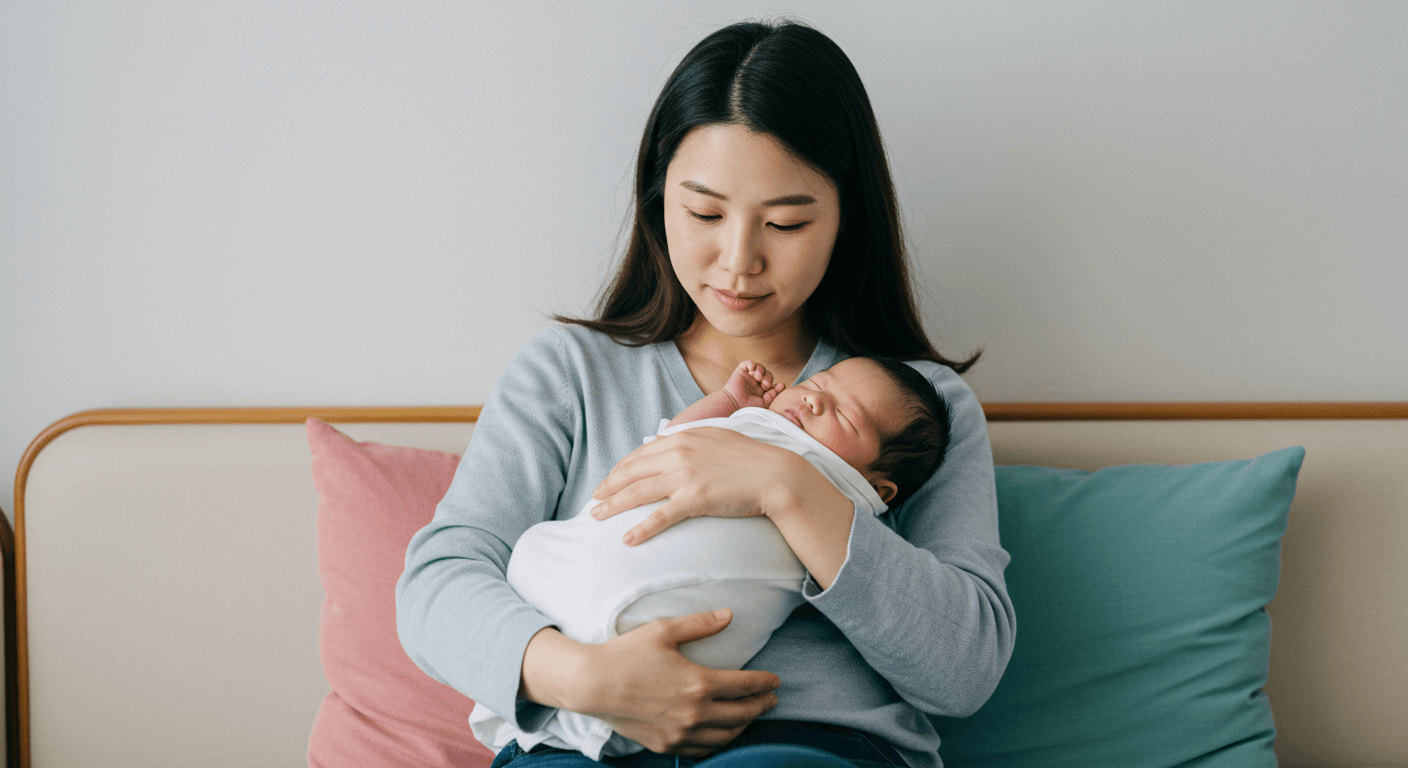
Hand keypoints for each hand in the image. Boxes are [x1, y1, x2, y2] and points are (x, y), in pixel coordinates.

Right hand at [539, 610, 781, 756]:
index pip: (745, 685)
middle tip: (771, 699)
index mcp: (699, 683)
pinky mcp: (665, 744)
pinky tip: (721, 734)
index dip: (764, 683)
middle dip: (761, 706)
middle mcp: (695, 713)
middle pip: (741, 714)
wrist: (592, 685)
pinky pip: (702, 750)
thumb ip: (700, 623)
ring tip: (751, 715)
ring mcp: (680, 733)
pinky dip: (718, 743)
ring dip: (744, 726)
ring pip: (725, 736)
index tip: (775, 681)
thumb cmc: (627, 653)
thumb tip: (729, 615)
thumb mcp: (664, 630)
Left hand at [590, 427, 791, 543]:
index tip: (609, 480)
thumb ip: (690, 441)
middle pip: (632, 472)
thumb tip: (669, 444)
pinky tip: (627, 539)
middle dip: (609, 487)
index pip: (640, 453)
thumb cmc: (749, 459)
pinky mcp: (695, 499)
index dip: (620, 469)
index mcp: (682, 437)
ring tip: (596, 517)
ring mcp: (686, 476)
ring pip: (638, 493)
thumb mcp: (716, 437)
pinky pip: (660, 516)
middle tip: (594, 499)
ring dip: (613, 506)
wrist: (776, 474)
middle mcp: (679, 453)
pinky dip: (641, 529)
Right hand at [722, 360, 785, 410]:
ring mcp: (748, 376)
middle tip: (765, 384)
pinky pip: (748, 363)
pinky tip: (752, 370)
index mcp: (762, 391)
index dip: (776, 384)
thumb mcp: (765, 404)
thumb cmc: (748, 408)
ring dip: (761, 371)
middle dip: (769, 377)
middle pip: (767, 374)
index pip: (772, 383)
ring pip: (759, 367)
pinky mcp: (741, 371)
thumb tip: (782, 384)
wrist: (734, 405)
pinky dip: (751, 364)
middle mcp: (756, 383)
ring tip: (759, 378)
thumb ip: (773, 395)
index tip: (779, 386)